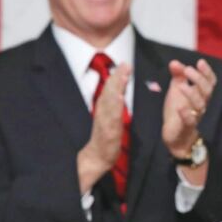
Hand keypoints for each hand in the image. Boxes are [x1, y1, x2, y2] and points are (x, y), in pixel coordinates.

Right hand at [77, 62, 130, 192]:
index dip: (117, 76)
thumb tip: (121, 91)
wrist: (96, 158)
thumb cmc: (105, 138)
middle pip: (109, 92)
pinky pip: (112, 118)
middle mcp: (103, 113)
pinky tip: (121, 98)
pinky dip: (115, 107)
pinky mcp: (108, 133)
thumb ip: (114, 104)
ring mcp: (105, 122)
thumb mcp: (111, 119)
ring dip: (116, 88)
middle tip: (125, 64)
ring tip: (123, 76)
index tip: (125, 64)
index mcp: (104, 109)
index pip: (110, 89)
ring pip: (110, 102)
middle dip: (117, 77)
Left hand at [162, 58, 216, 155]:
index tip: (200, 62)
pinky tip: (180, 108)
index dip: (207, 72)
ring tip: (182, 86)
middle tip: (188, 70)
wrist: (175, 136)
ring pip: (201, 105)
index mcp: (201, 94)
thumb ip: (178, 76)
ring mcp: (196, 116)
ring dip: (192, 94)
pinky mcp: (188, 127)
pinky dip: (186, 114)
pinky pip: (190, 121)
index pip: (210, 82)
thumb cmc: (179, 112)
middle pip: (207, 91)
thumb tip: (174, 62)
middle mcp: (202, 105)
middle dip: (199, 79)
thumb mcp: (177, 90)